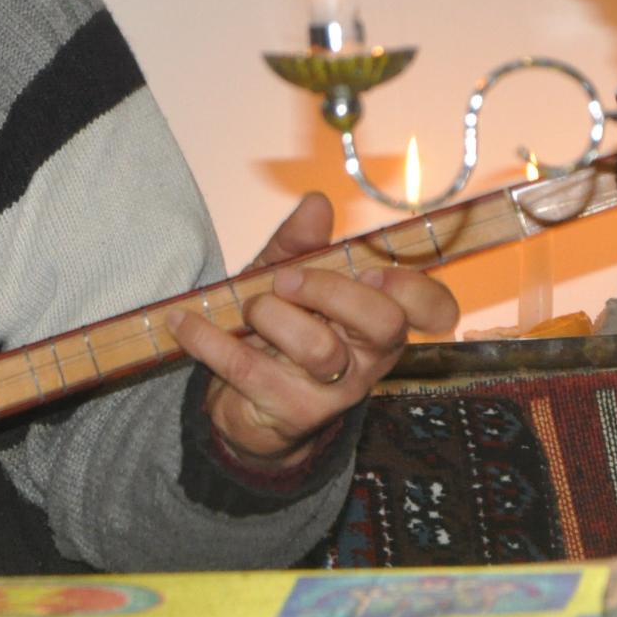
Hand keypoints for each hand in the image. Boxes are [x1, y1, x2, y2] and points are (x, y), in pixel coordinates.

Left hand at [172, 192, 457, 467]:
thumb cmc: (277, 327)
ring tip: (248, 309)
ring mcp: (336, 390)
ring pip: (320, 349)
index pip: (433, 307)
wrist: (245, 402)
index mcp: (379, 317)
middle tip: (285, 280)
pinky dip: (209, 339)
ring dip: (271, 316)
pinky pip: (250, 371)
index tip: (372, 268)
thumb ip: (299, 242)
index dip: (415, 286)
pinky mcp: (293, 414)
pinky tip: (183, 321)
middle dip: (330, 289)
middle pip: (383, 323)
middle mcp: (369, 357)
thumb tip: (316, 202)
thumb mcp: (285, 274)